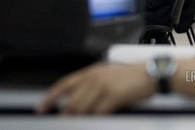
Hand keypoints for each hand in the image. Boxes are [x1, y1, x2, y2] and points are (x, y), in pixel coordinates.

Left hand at [37, 63, 155, 114]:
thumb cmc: (134, 76)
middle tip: (63, 122)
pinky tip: (95, 122)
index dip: (50, 98)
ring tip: (80, 123)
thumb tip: (77, 102)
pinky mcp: (113, 96)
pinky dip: (93, 120)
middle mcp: (95, 78)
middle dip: (65, 116)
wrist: (152, 74)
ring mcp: (104, 87)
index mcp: (93, 71)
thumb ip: (93, 85)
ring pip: (81, 109)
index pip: (64, 84)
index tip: (42, 108)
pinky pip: (97, 114)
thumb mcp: (110, 74)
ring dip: (79, 120)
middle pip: (71, 102)